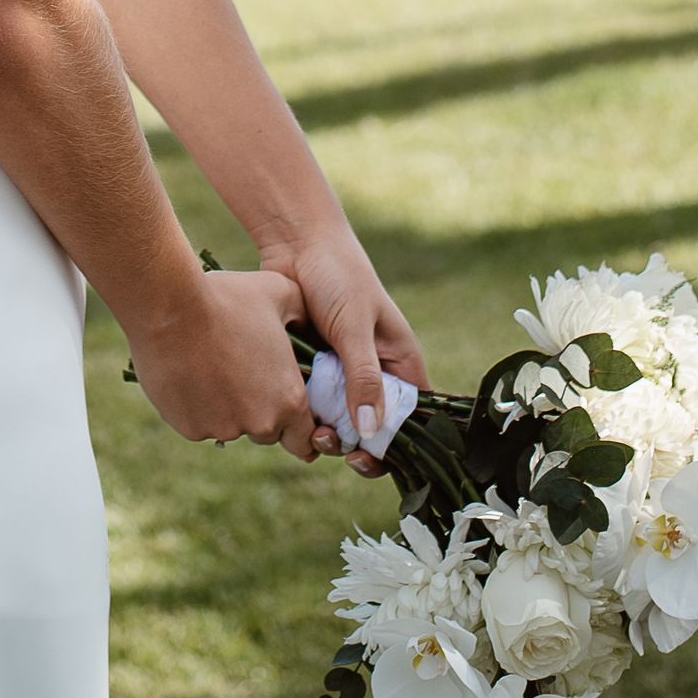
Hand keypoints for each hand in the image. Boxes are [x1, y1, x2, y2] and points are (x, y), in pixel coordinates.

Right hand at [124, 268, 323, 459]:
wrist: (170, 306)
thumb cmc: (228, 298)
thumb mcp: (281, 293)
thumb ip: (302, 316)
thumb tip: (304, 325)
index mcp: (289, 400)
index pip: (305, 439)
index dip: (297, 426)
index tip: (282, 404)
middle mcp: (259, 422)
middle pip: (266, 431)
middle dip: (258, 410)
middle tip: (242, 372)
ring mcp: (221, 428)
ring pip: (230, 426)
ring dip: (225, 407)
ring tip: (210, 365)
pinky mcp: (188, 427)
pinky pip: (198, 423)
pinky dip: (196, 405)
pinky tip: (188, 372)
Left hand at [260, 221, 426, 478]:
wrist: (296, 241)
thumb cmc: (337, 274)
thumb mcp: (354, 326)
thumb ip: (363, 377)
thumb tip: (370, 430)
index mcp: (400, 363)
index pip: (409, 419)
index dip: (391, 444)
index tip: (363, 456)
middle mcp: (374, 372)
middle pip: (369, 426)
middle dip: (350, 441)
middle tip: (324, 438)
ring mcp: (341, 371)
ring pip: (337, 418)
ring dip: (323, 428)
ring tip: (306, 426)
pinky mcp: (311, 365)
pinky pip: (310, 400)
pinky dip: (301, 408)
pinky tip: (287, 405)